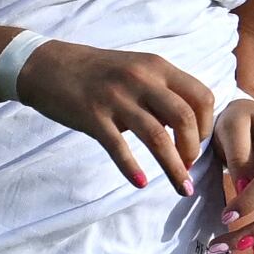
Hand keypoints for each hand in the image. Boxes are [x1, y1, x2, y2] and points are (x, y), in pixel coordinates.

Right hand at [14, 40, 218, 193]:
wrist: (47, 65)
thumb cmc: (97, 72)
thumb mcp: (137, 70)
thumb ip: (163, 92)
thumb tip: (188, 125)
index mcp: (157, 67)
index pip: (201, 97)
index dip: (207, 125)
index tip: (199, 143)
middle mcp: (141, 79)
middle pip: (185, 119)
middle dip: (193, 149)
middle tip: (188, 166)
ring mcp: (116, 98)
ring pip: (158, 138)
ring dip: (174, 168)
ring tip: (183, 188)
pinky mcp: (93, 116)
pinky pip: (119, 148)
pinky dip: (132, 169)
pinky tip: (141, 183)